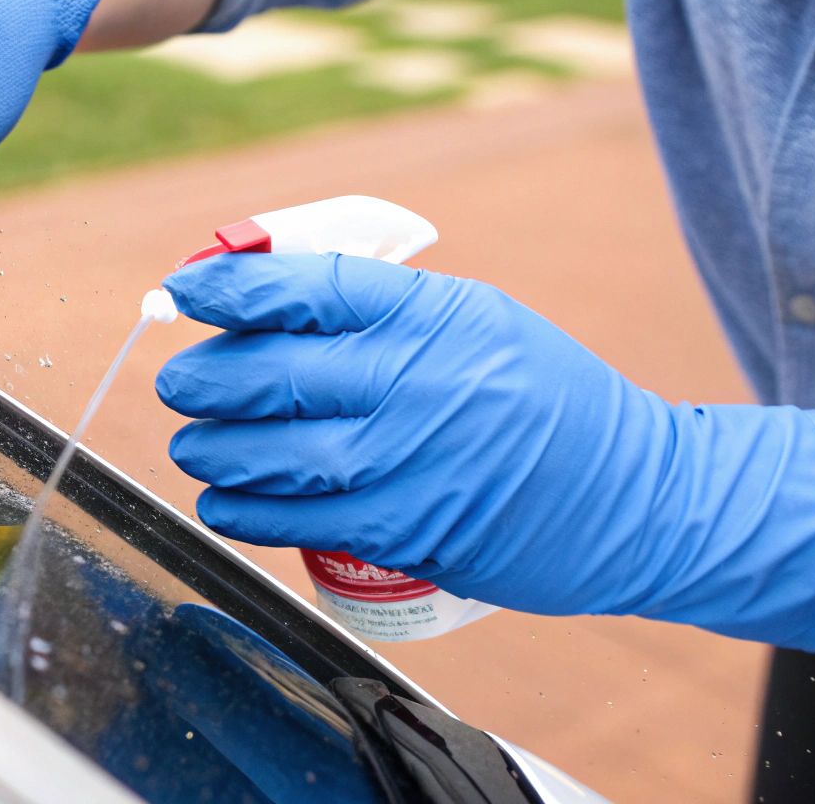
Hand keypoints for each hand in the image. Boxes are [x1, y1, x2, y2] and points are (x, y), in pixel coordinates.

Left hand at [155, 254, 814, 648]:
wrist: (636, 495)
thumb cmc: (541, 396)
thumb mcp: (477, 318)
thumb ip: (382, 308)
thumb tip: (265, 301)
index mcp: (431, 312)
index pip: (307, 285)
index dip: (230, 286)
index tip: (185, 290)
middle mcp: (416, 380)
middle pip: (271, 372)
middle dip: (203, 377)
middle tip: (177, 382)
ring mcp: (411, 460)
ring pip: (272, 453)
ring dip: (211, 448)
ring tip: (193, 444)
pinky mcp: (410, 529)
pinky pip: (300, 520)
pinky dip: (243, 511)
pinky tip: (220, 501)